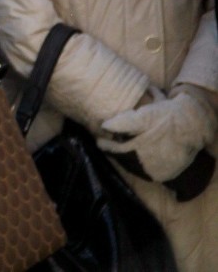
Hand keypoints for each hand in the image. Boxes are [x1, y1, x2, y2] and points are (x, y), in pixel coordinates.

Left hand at [97, 90, 214, 183]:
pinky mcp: (164, 175)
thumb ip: (122, 123)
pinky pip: (146, 173)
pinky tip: (136, 158)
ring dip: (126, 160)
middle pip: (125, 161)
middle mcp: (147, 164)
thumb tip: (104, 126)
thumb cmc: (164, 117)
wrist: (190, 126)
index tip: (99, 141)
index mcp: (139, 150)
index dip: (107, 146)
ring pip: (135, 168)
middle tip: (107, 146)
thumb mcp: (143, 116)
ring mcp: (156, 172)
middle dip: (116, 153)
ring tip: (120, 151)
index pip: (117, 151)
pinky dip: (139, 166)